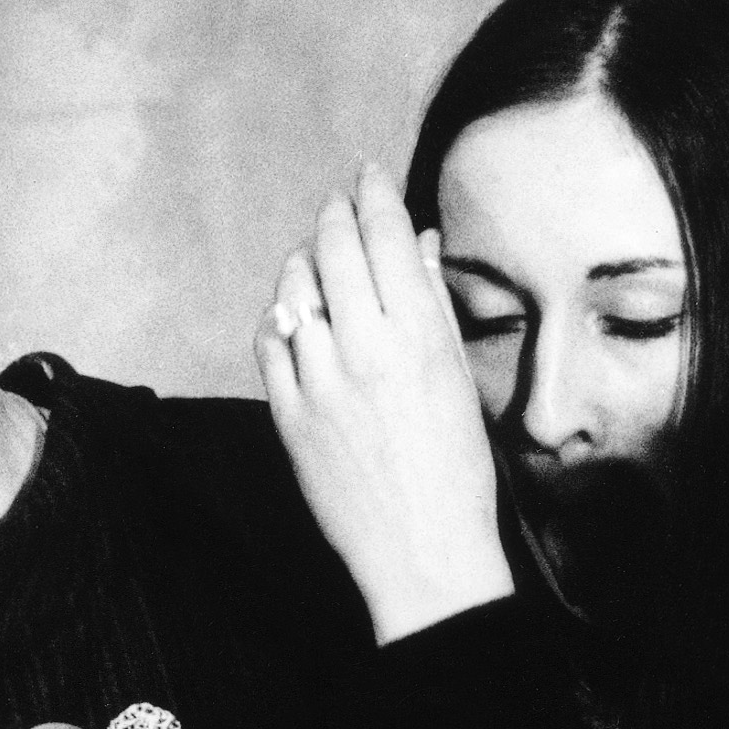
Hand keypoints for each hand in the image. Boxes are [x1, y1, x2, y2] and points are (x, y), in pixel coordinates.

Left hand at [255, 162, 512, 643]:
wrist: (421, 553)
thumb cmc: (456, 472)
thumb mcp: (459, 381)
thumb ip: (435, 306)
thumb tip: (419, 243)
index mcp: (419, 336)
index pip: (387, 235)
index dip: (374, 193)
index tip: (369, 176)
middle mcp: (366, 349)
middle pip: (336, 247)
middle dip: (336, 213)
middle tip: (339, 202)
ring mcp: (320, 381)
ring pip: (295, 288)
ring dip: (304, 261)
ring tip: (316, 257)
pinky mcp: (287, 414)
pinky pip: (269, 342)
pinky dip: (278, 316)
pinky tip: (292, 315)